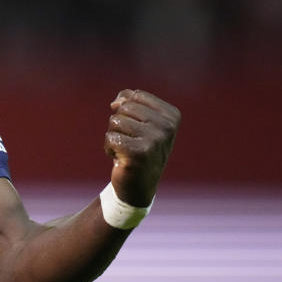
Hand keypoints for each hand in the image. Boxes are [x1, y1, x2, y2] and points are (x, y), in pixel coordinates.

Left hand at [104, 89, 180, 206]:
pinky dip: (109, 148)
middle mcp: (167, 127)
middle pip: (124, 107)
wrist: (138, 186)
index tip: (137, 129)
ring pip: (115, 121)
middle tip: (130, 141)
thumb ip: (129, 101)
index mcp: (172, 116)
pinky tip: (121, 160)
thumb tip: (116, 102)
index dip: (127, 111)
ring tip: (126, 150)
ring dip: (114, 136)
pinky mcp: (139, 153)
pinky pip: (110, 137)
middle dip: (119, 124)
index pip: (135, 95)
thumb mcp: (139, 121)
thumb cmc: (137, 148)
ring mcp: (155, 140)